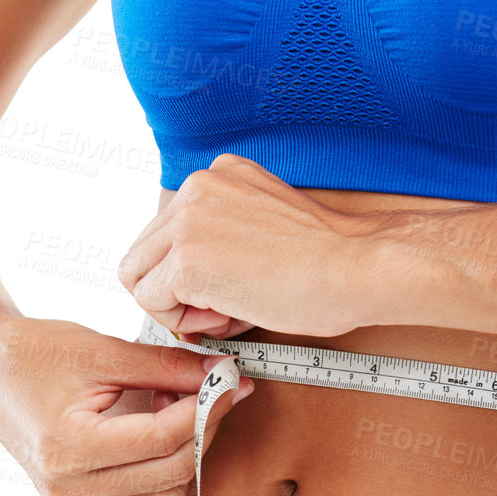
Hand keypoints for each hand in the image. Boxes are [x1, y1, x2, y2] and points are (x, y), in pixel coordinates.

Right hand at [0, 314, 254, 495]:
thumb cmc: (34, 352)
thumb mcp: (102, 350)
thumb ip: (166, 367)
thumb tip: (224, 374)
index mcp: (68, 449)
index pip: (162, 439)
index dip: (207, 407)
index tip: (232, 379)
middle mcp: (68, 490)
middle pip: (171, 471)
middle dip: (203, 428)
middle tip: (212, 387)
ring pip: (166, 492)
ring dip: (185, 449)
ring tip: (172, 402)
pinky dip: (164, 467)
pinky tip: (155, 428)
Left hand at [117, 153, 382, 339]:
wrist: (357, 267)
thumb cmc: (328, 261)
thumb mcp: (262, 227)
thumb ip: (220, 240)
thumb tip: (184, 285)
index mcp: (218, 174)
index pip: (165, 231)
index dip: (185, 273)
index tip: (226, 286)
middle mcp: (196, 187)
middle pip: (143, 253)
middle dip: (173, 291)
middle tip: (221, 307)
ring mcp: (187, 220)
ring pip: (138, 278)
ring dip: (177, 307)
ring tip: (228, 310)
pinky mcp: (186, 259)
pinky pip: (151, 302)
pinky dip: (183, 321)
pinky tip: (229, 314)